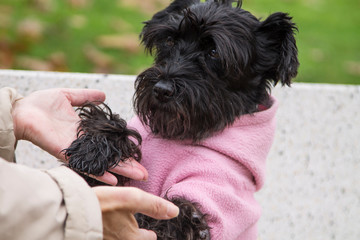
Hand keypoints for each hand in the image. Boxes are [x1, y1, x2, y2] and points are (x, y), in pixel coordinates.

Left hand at [12, 88, 146, 184]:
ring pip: (103, 163)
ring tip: (138, 177)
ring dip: (121, 171)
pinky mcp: (67, 153)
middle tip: (144, 174)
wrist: (21, 110)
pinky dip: (99, 173)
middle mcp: (84, 144)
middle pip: (110, 157)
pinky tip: (114, 180)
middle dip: (128, 165)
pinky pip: (86, 165)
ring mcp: (77, 150)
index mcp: (86, 131)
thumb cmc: (41, 104)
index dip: (124, 149)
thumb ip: (86, 96)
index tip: (139, 154)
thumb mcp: (69, 96)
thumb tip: (104, 94)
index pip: (110, 143)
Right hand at [93, 186, 178, 239]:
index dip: (149, 236)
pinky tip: (106, 227)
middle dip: (137, 238)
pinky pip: (106, 236)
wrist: (68, 213)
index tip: (151, 235)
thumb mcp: (132, 199)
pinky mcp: (93, 236)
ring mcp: (105, 239)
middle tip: (142, 235)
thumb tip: (175, 212)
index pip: (146, 239)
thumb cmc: (102, 204)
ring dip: (123, 236)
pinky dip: (109, 234)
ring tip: (124, 230)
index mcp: (131, 237)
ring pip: (118, 239)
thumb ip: (154, 206)